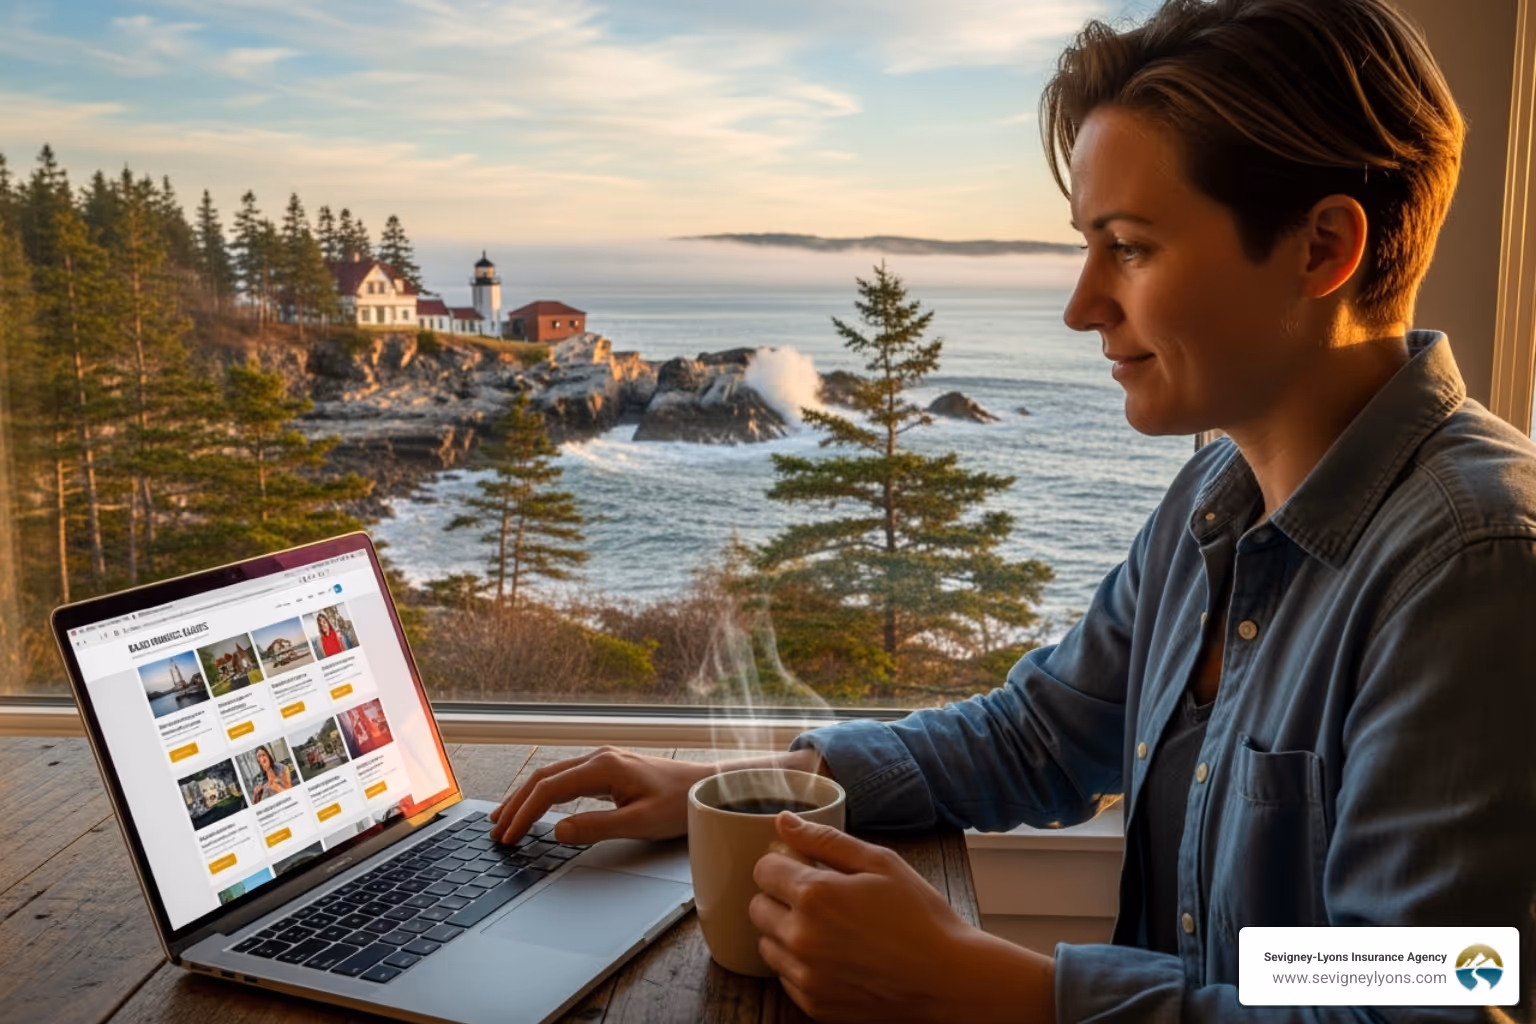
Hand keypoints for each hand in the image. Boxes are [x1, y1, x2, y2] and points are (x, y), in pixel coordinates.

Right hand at [489, 746, 714, 845]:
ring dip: (526, 797)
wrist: (707, 786)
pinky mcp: (608, 770)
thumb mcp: (640, 822)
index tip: (508, 836)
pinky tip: (536, 807)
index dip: (524, 813)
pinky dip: (544, 794)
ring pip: (552, 776)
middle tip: (496, 831)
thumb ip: (597, 827)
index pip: (549, 789)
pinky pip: (565, 779)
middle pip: (544, 778)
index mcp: (603, 767)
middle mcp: (599, 758)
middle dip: (516, 804)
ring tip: (504, 819)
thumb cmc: (680, 803)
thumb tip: (557, 831)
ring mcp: (603, 762)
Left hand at [749, 814, 1054, 1022]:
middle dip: (780, 896)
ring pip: (767, 944)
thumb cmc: (920, 917)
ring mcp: (805, 975)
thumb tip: (782, 821)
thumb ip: (825, 840)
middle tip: (819, 898)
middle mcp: (801, 937)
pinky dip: (800, 963)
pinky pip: (785, 976)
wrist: (948, 980)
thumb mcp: (881, 863)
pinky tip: (835, 955)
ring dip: (786, 931)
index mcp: (815, 895)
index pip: (763, 869)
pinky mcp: (813, 1003)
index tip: (807, 868)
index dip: (784, 863)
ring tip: (829, 928)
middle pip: (757, 907)